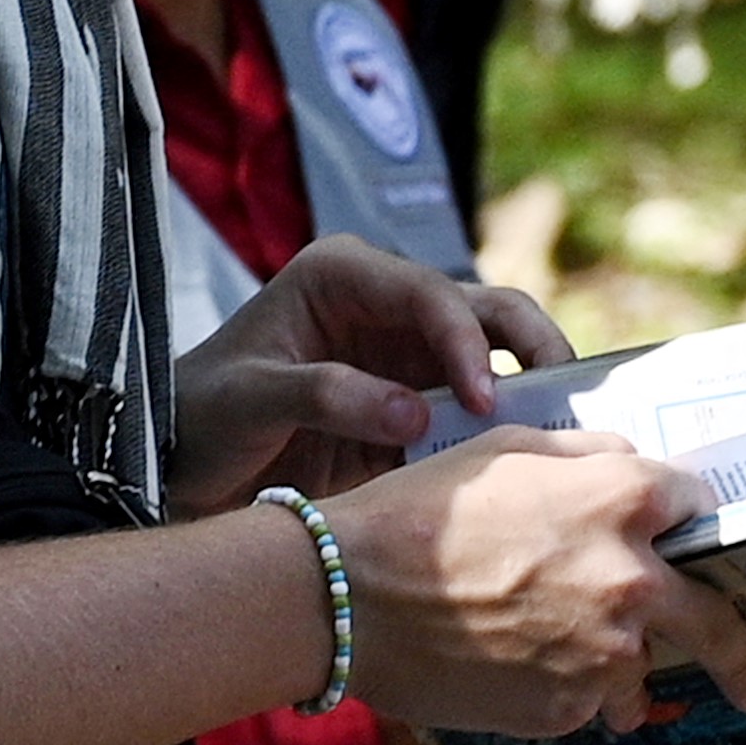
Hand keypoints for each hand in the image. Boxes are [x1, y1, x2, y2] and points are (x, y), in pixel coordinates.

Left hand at [166, 235, 573, 514]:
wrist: (177, 469)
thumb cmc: (198, 417)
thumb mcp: (249, 400)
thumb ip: (326, 397)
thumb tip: (414, 417)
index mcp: (343, 275)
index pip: (430, 294)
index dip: (468, 344)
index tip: (486, 402)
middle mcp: (386, 305)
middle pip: (485, 310)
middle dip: (532, 347)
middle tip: (568, 400)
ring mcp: (407, 357)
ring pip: (497, 360)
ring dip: (534, 391)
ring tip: (568, 436)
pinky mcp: (416, 409)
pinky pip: (476, 416)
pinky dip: (509, 436)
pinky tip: (538, 469)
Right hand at [322, 426, 745, 737]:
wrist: (345, 599)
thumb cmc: (416, 513)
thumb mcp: (503, 450)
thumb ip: (583, 456)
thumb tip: (628, 464)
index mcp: (623, 503)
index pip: (695, 504)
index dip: (684, 515)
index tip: (689, 537)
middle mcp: (631, 582)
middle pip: (718, 623)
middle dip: (742, 654)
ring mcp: (603, 655)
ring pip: (640, 669)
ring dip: (621, 668)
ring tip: (572, 664)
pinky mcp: (564, 708)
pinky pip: (584, 701)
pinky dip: (562, 689)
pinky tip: (509, 667)